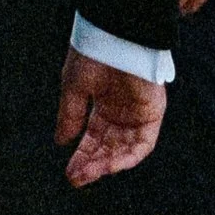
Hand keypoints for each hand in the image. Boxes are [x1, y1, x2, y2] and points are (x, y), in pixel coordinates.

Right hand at [55, 49, 165, 188]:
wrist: (117, 35)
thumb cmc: (94, 54)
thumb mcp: (74, 88)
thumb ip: (70, 116)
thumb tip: (61, 142)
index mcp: (102, 104)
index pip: (93, 137)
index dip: (82, 155)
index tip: (69, 172)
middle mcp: (121, 111)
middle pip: (108, 146)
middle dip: (92, 163)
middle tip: (76, 178)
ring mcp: (137, 113)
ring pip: (125, 148)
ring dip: (107, 164)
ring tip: (88, 174)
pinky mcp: (152, 112)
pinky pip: (143, 143)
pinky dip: (128, 157)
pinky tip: (110, 166)